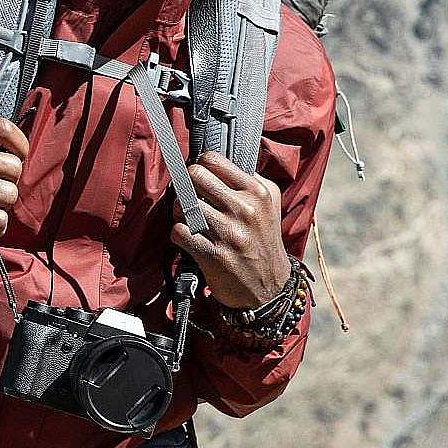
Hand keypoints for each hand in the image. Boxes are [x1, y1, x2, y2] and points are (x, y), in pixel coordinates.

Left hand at [170, 151, 292, 307]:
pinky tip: (190, 238)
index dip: (201, 166)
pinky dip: (179, 234)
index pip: (213, 159)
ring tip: (190, 219)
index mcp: (258, 192)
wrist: (270, 288)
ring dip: (180, 212)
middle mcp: (244, 209)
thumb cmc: (263, 240)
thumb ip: (247, 180)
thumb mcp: (268, 204)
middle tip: (192, 197)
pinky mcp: (213, 254)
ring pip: (182, 204)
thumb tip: (215, 163)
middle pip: (194, 176)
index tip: (202, 178)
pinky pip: (178, 231)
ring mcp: (228, 232)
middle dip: (188, 186)